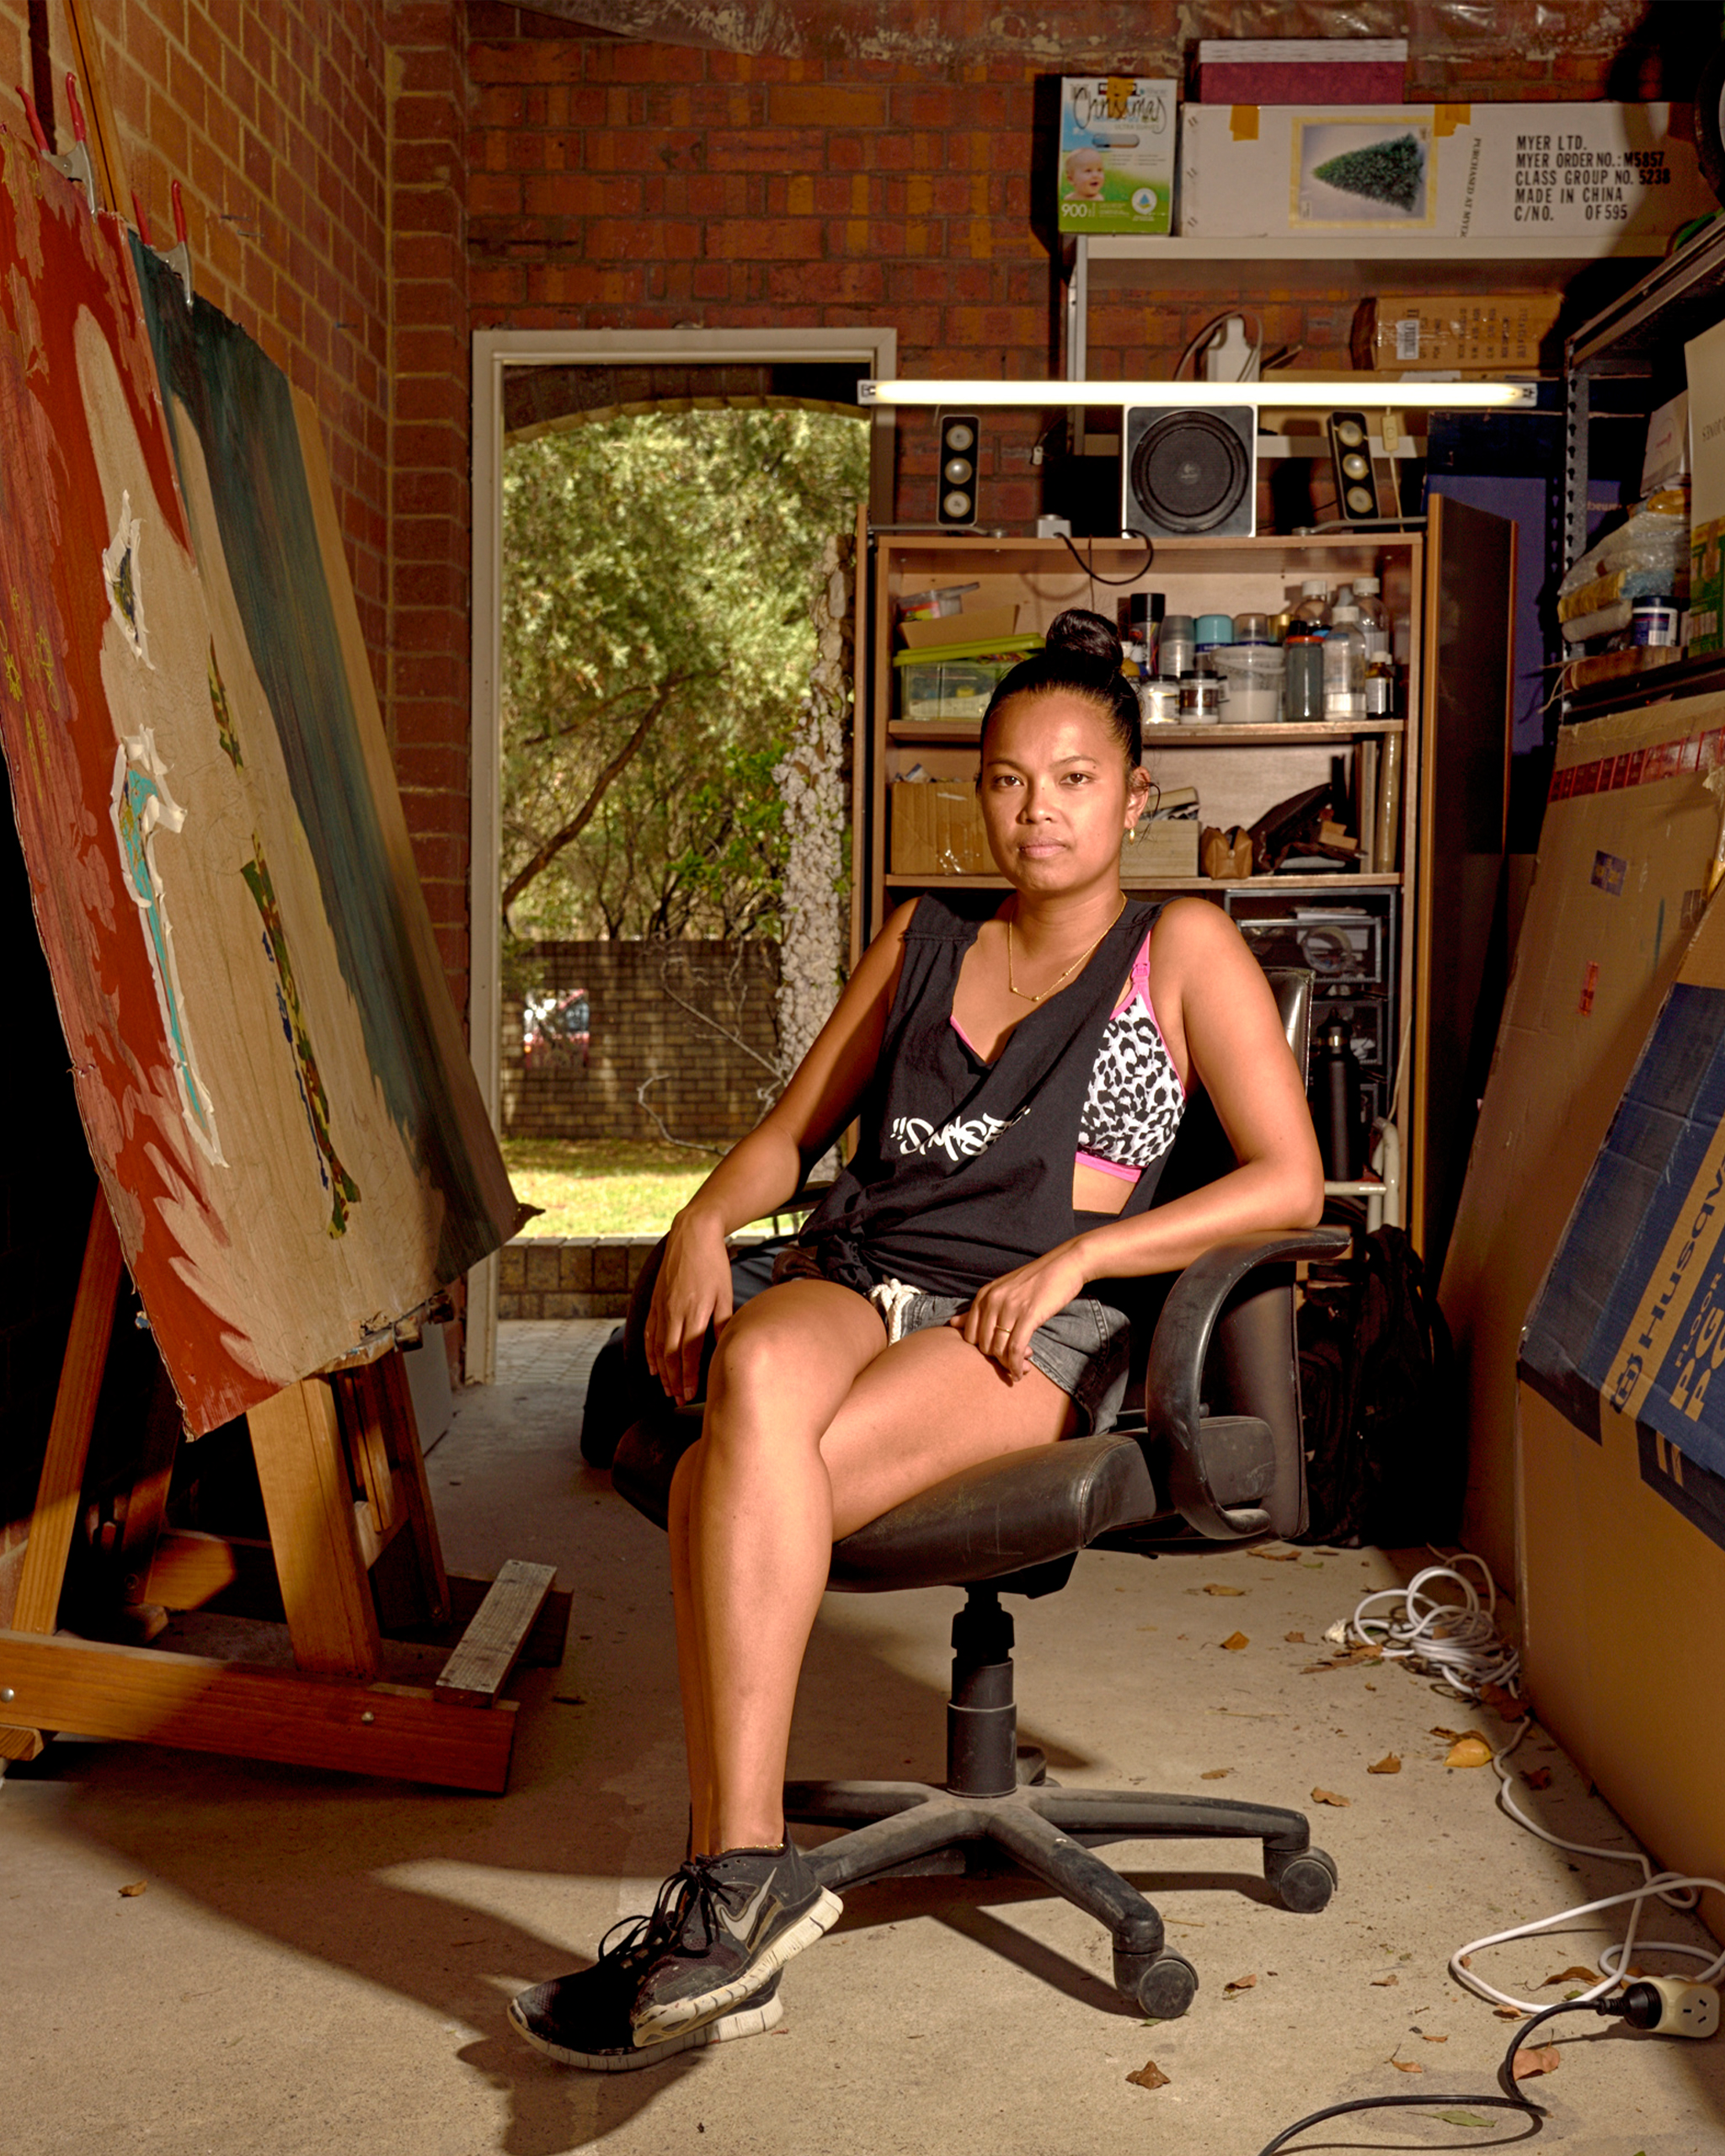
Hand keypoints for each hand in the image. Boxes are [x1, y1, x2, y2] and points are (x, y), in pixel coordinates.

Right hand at [644, 1210, 733, 1405]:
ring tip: (666, 1388)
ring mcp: (661, 1307)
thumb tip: (726, 1346)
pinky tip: (651, 1365)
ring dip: (661, 1371)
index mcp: (694, 1312)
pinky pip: (649, 1331)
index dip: (689, 1378)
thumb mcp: (725, 1292)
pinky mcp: (655, 1300)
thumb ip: (723, 1321)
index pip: (688, 1354)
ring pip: (657, 1347)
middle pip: (670, 1355)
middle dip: (674, 1381)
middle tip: (678, 1399)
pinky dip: (649, 1351)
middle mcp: (674, 1313)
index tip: (690, 1396)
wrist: (692, 1234)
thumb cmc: (713, 1264)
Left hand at [947, 1244, 1088, 1382]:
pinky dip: (1016, 1365)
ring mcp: (1010, 1307)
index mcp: (984, 1295)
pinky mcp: (1029, 1315)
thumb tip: (952, 1323)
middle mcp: (993, 1301)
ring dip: (1008, 1365)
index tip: (997, 1355)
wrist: (1064, 1264)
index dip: (982, 1351)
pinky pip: (1016, 1348)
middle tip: (1013, 1363)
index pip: (969, 1336)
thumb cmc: (1035, 1280)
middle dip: (997, 1360)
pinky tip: (1021, 1372)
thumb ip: (978, 1308)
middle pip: (983, 1345)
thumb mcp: (1001, 1290)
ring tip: (1020, 1368)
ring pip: (999, 1349)